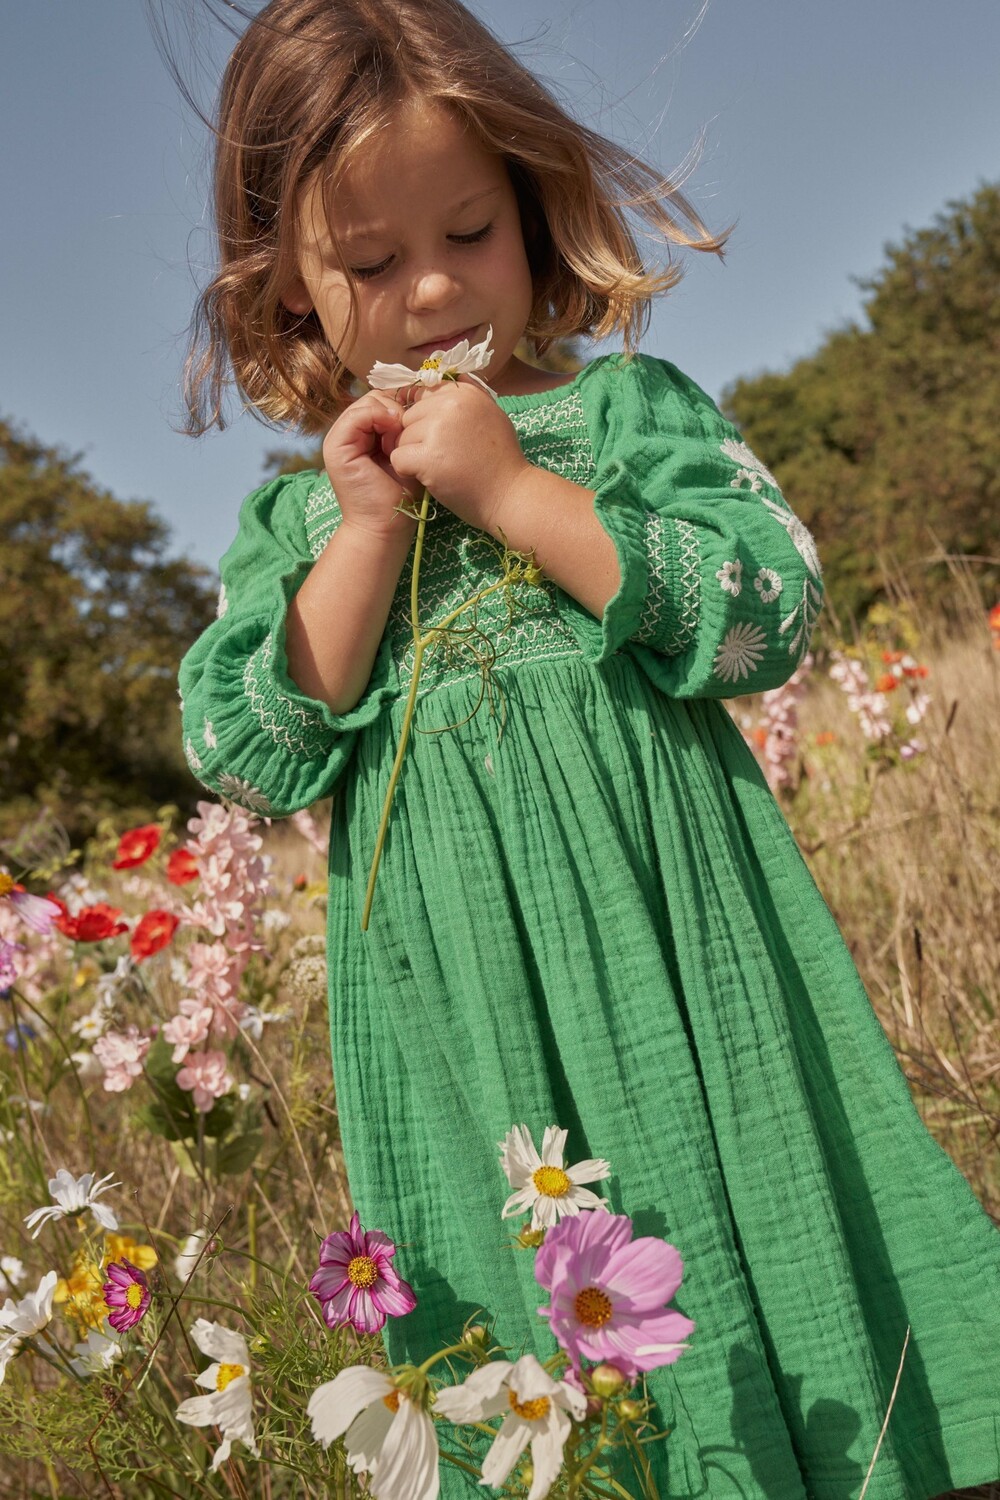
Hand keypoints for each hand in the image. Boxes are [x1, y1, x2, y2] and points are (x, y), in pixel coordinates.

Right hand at [322, 392, 420, 540]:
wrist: (385, 527)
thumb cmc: (401, 495)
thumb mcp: (408, 453)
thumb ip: (408, 428)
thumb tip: (418, 400)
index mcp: (365, 434)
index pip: (384, 401)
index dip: (403, 404)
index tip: (419, 421)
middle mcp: (350, 434)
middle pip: (376, 397)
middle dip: (397, 408)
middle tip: (410, 432)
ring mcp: (339, 438)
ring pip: (368, 402)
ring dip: (390, 415)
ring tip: (401, 439)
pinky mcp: (336, 446)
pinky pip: (358, 415)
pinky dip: (378, 418)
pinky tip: (393, 436)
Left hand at [388, 380, 530, 533]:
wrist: (510, 494)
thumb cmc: (502, 460)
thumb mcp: (491, 415)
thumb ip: (466, 398)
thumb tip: (441, 379)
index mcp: (464, 392)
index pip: (423, 395)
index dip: (426, 418)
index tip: (440, 436)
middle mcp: (450, 404)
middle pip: (409, 417)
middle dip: (419, 437)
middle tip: (444, 456)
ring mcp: (437, 429)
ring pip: (402, 438)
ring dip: (414, 455)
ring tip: (441, 468)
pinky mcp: (427, 456)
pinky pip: (398, 458)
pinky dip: (408, 471)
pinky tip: (430, 477)